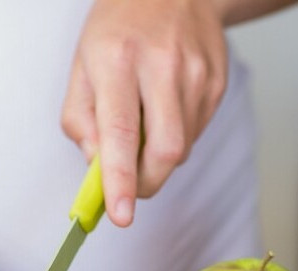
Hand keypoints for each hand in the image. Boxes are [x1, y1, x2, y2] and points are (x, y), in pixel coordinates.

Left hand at [61, 0, 228, 226]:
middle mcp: (162, 65)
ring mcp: (196, 74)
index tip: (120, 214)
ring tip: (145, 124)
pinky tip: (165, 108)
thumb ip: (81, 120)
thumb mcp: (83, 65)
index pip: (120, 133)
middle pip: (165, 151)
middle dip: (146, 183)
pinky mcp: (217, 82)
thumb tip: (97, 168)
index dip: (120, 180)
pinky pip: (196, 132)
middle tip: (130, 187)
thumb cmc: (119, 28)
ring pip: (182, 148)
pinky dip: (176, 136)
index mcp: (118, 59)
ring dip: (159, 157)